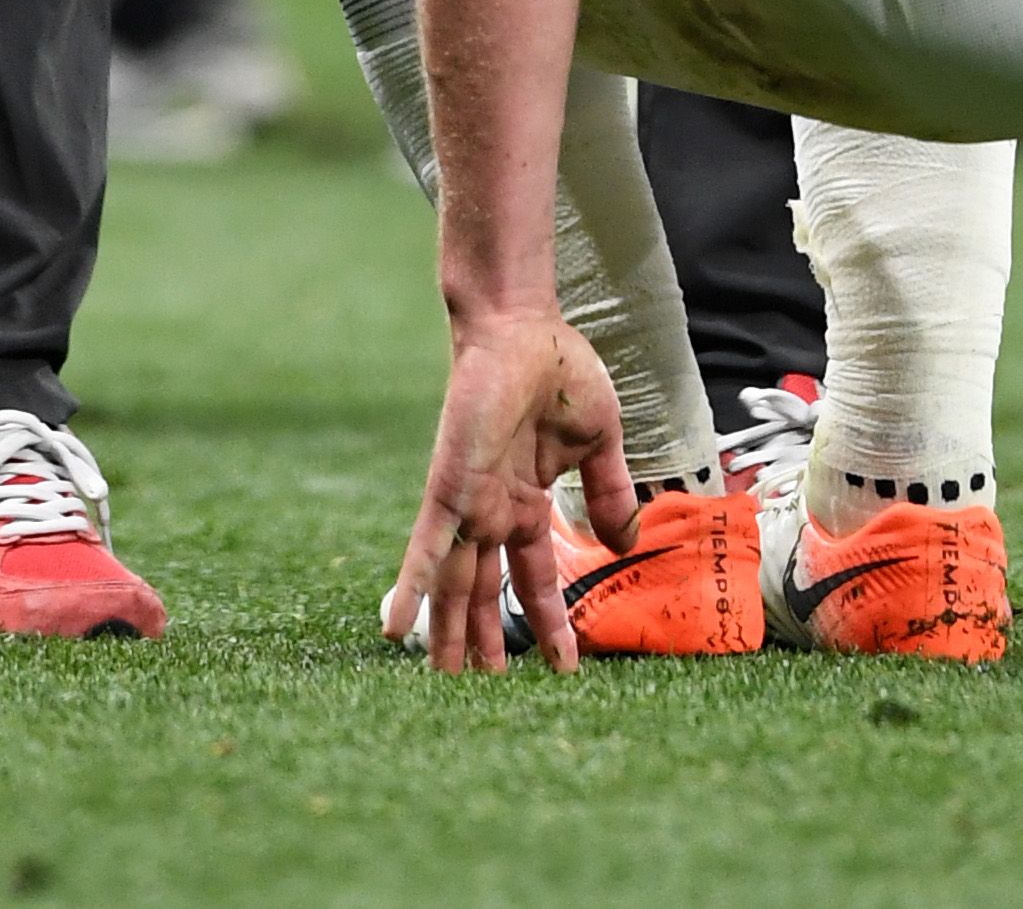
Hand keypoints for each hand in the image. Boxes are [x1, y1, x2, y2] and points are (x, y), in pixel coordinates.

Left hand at [383, 308, 635, 674]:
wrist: (522, 325)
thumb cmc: (560, 369)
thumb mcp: (598, 441)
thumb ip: (609, 493)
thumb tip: (624, 543)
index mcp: (529, 501)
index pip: (536, 578)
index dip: (550, 623)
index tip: (565, 669)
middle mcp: (494, 510)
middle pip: (485, 594)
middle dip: (484, 644)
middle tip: (480, 696)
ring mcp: (468, 503)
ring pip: (454, 586)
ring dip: (448, 635)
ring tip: (442, 687)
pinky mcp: (448, 488)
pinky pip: (426, 548)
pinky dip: (412, 588)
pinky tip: (397, 629)